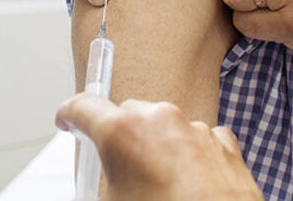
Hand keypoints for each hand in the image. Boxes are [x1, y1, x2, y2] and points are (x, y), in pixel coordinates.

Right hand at [55, 94, 261, 200]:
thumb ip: (102, 182)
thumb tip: (105, 182)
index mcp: (122, 132)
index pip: (83, 107)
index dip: (70, 115)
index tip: (68, 121)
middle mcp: (160, 120)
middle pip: (127, 114)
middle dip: (119, 136)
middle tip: (118, 169)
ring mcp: (195, 129)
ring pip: (164, 126)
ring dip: (157, 146)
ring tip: (159, 185)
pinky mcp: (224, 144)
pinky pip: (197, 138)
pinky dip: (190, 154)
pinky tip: (189, 183)